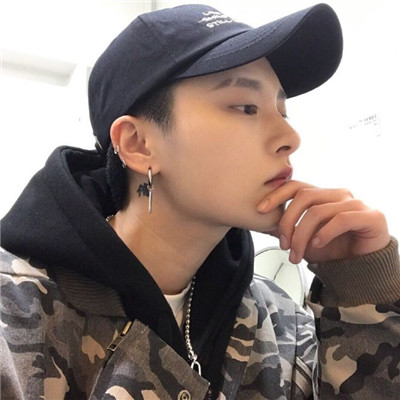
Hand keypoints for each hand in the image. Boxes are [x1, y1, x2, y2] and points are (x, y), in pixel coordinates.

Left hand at [257, 181, 390, 263]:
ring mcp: (354, 203)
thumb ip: (287, 229)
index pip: (296, 186)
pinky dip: (324, 233)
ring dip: (302, 236)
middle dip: (287, 222)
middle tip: (283, 245)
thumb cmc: (332, 249)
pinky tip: (317, 245)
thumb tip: (262, 222)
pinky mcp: (370, 215)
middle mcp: (337, 194)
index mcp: (322, 195)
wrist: (362, 267)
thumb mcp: (303, 239)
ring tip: (296, 256)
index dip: (276, 195)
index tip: (260, 210)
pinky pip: (340, 219)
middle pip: (304, 197)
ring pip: (318, 211)